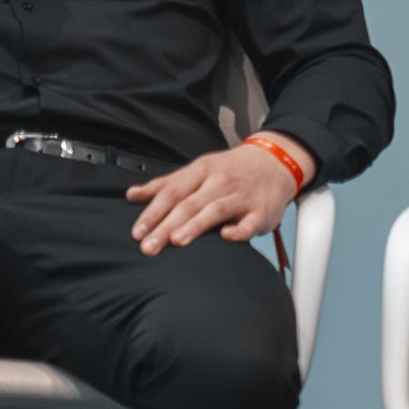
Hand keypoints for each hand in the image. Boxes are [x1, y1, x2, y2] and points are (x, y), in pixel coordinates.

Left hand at [126, 139, 314, 255]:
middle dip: (166, 226)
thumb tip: (132, 194)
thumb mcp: (197, 170)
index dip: (152, 212)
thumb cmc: (230, 169)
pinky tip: (226, 237)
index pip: (172, 192)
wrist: (276, 161)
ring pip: (215, 210)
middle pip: (189, 204)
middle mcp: (220, 182)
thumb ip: (165, 184)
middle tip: (148, 247)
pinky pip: (250, 222)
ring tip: (176, 241)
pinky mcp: (261, 211)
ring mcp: (241, 196)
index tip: (137, 231)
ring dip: (195, 225)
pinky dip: (239, 229)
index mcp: (201, 171)